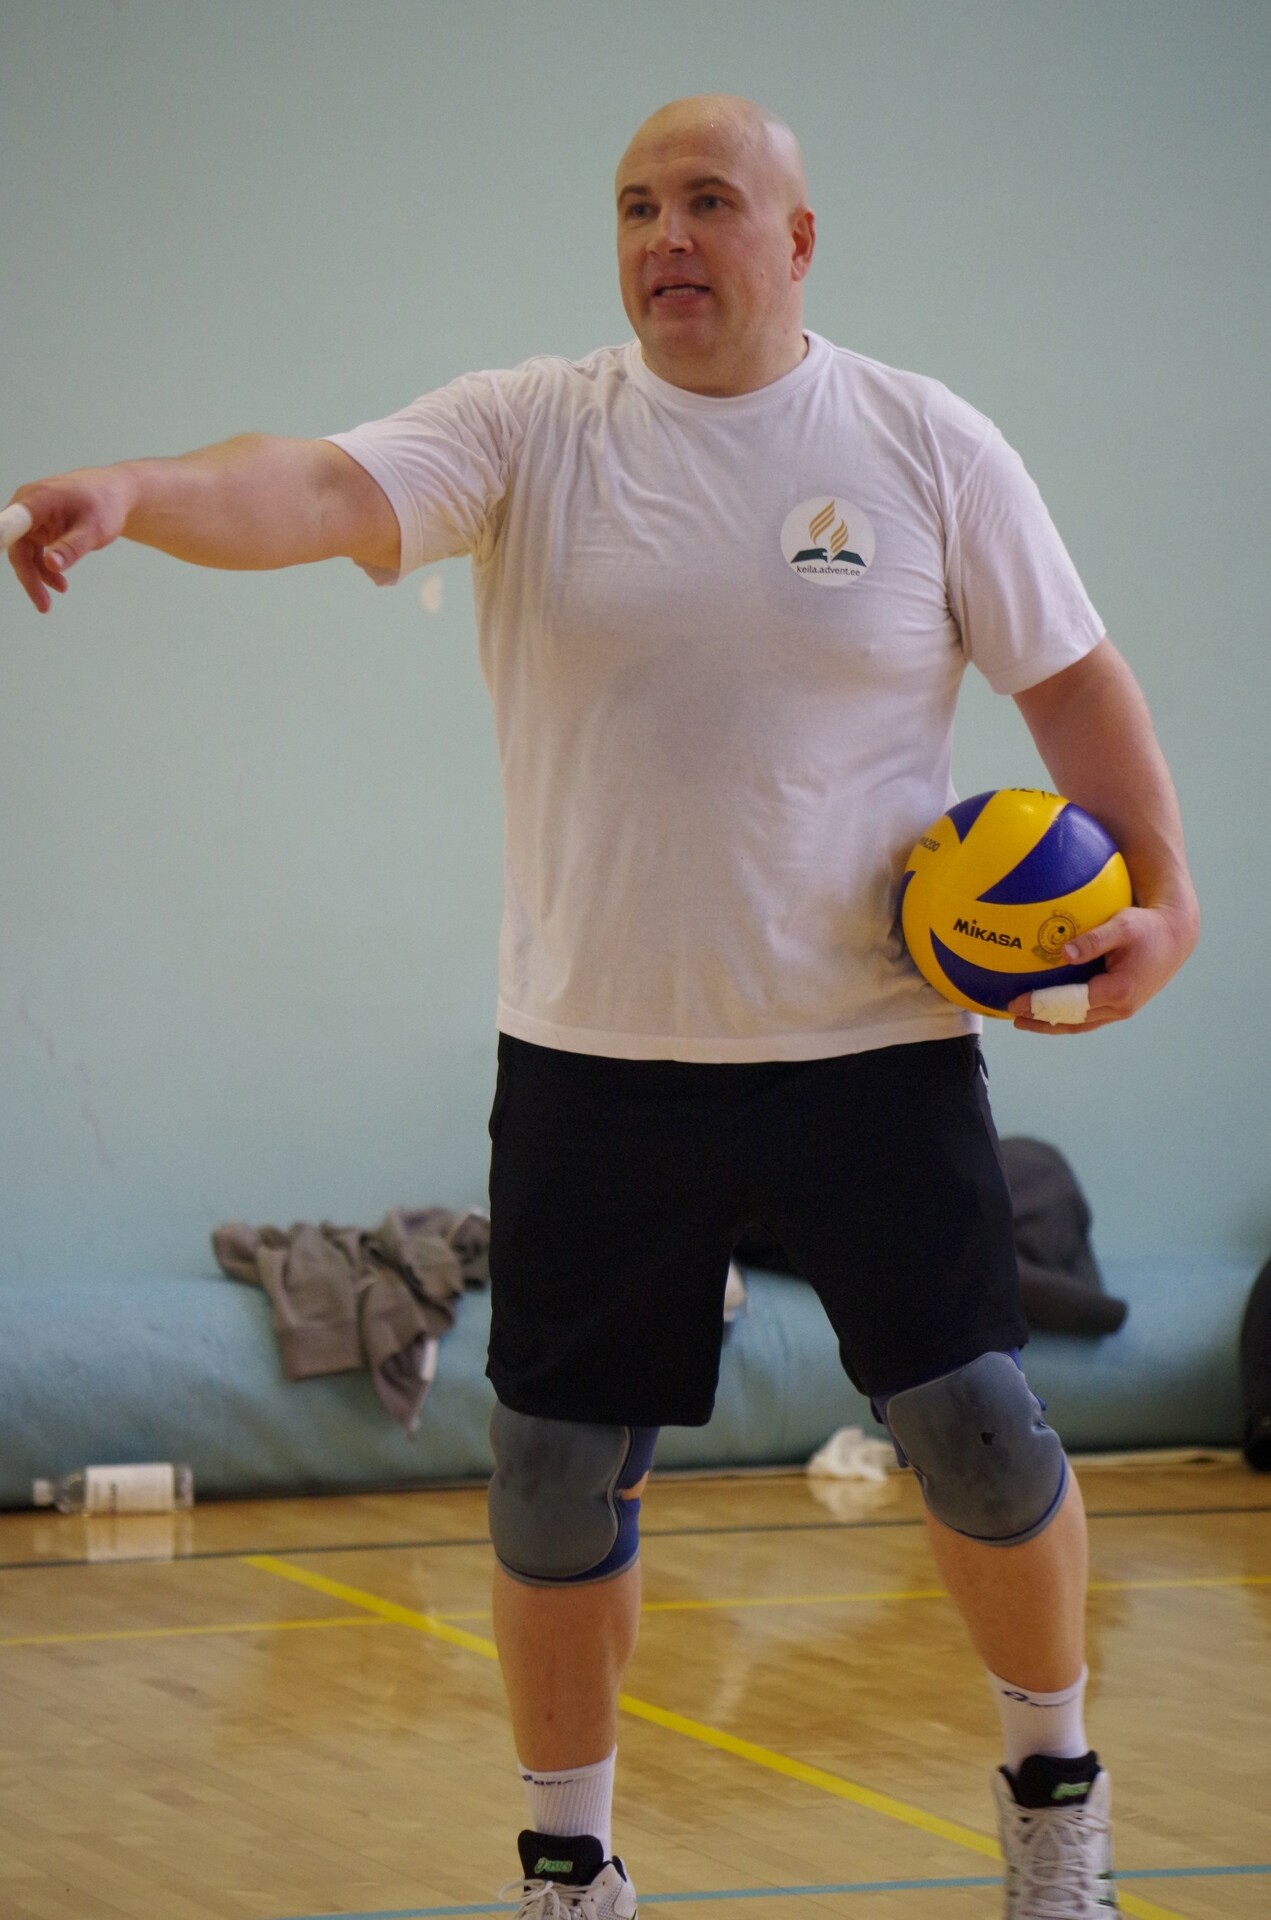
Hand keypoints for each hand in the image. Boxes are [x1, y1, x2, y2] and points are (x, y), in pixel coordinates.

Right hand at [4, 467, 137, 612]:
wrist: (112, 491)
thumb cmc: (104, 506)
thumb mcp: (94, 530)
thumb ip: (72, 548)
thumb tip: (51, 565)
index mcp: (38, 500)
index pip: (10, 523)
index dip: (0, 535)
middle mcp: (26, 505)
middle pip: (16, 547)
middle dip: (29, 577)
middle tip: (44, 606)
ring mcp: (29, 515)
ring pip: (23, 552)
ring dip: (37, 576)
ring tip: (61, 591)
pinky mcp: (35, 524)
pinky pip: (32, 551)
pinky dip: (45, 567)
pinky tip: (60, 583)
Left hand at [1008, 901, 1198, 1033]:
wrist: (1174, 938)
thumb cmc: (1146, 928)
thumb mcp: (1121, 926)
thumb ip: (1093, 940)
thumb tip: (1064, 953)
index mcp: (1121, 989)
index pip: (1073, 1003)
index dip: (1044, 1004)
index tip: (1017, 1003)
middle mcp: (1121, 1006)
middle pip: (1074, 1020)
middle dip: (1042, 1020)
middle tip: (1013, 1017)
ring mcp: (1121, 1010)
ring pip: (1081, 1024)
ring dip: (1052, 1025)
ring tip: (1024, 1023)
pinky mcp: (1120, 1007)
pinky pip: (1088, 1018)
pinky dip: (1066, 1019)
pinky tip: (1047, 1014)